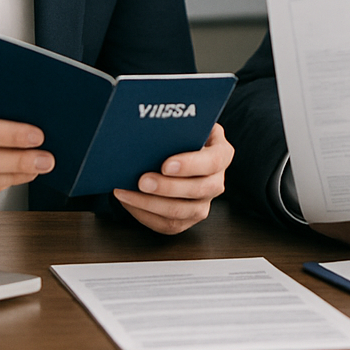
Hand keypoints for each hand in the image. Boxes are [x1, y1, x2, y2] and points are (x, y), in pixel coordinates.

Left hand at [113, 123, 233, 234]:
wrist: (177, 150)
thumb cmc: (181, 135)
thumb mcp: (187, 124)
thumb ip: (178, 126)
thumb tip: (153, 129)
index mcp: (221, 153)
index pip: (213, 161)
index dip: (191, 165)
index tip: (166, 164)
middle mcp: (216, 181)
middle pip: (199, 190)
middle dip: (167, 187)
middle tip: (142, 180)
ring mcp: (204, 203)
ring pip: (182, 212)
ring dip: (151, 204)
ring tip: (128, 192)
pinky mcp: (188, 219)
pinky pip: (168, 225)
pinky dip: (145, 215)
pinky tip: (129, 202)